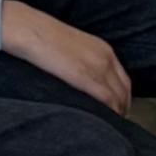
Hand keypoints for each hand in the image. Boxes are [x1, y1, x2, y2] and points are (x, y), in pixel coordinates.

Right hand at [0, 4, 133, 109]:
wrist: (30, 29)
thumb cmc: (42, 37)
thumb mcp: (71, 47)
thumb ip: (81, 60)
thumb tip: (79, 77)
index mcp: (103, 49)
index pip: (123, 79)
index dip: (123, 96)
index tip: (118, 108)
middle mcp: (106, 58)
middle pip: (124, 90)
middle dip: (123, 108)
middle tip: (116, 122)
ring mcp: (97, 67)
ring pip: (118, 97)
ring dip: (117, 113)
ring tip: (109, 125)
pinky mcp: (85, 77)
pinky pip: (106, 99)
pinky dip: (109, 112)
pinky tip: (103, 120)